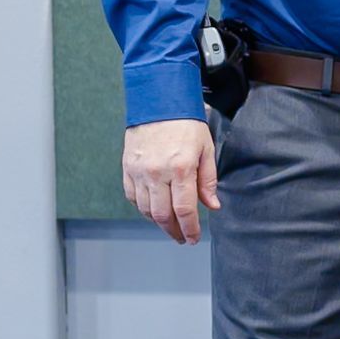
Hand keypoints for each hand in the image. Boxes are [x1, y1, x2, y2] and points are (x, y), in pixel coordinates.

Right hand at [122, 119, 219, 243]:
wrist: (158, 100)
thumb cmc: (186, 123)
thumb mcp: (206, 149)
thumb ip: (208, 181)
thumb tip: (212, 206)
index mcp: (180, 169)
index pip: (184, 210)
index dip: (189, 228)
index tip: (192, 238)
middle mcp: (157, 173)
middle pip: (162, 215)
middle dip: (174, 231)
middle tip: (181, 237)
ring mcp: (139, 171)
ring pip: (145, 209)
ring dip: (158, 222)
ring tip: (170, 224)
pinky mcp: (127, 167)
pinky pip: (132, 196)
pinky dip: (142, 207)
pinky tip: (153, 208)